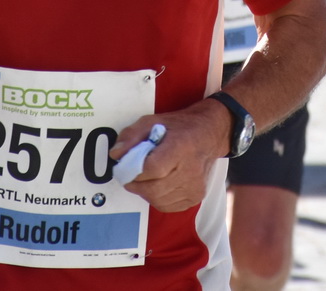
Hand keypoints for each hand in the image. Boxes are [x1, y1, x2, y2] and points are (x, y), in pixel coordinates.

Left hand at [111, 101, 228, 212]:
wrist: (210, 134)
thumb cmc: (179, 127)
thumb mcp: (153, 121)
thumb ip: (132, 136)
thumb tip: (116, 155)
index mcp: (181, 147)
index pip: (153, 168)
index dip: (135, 171)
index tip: (126, 166)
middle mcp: (191, 170)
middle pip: (154, 189)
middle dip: (136, 184)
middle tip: (129, 176)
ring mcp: (195, 186)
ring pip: (158, 200)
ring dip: (145, 192)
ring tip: (144, 179)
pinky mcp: (196, 197)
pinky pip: (167, 206)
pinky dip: (156, 198)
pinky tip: (157, 184)